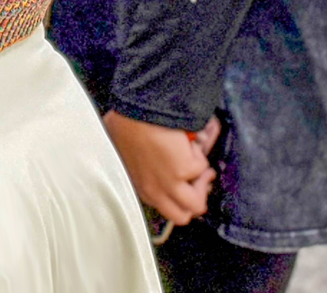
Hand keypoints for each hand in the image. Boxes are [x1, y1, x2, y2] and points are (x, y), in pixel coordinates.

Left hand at [104, 111, 215, 228]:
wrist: (138, 110)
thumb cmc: (127, 122)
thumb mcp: (124, 148)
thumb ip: (138, 162)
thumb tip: (147, 158)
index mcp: (138, 185)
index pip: (162, 207)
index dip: (175, 196)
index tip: (181, 184)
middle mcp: (152, 190)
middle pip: (181, 216)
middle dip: (192, 201)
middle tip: (195, 181)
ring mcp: (169, 183)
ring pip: (197, 205)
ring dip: (202, 185)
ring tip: (198, 166)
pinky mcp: (185, 170)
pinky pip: (202, 168)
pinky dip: (198, 155)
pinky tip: (187, 143)